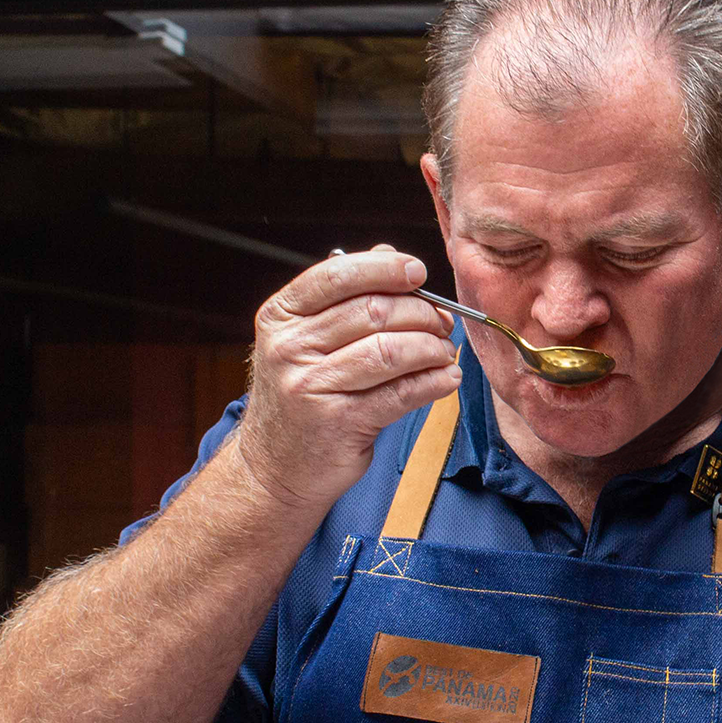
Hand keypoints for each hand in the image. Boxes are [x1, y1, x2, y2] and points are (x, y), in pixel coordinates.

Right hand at [232, 245, 459, 514]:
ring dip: (431, 348)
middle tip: (442, 323)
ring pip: (390, 351)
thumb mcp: (307, 341)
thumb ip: (345, 298)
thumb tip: (391, 255)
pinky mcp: (338, 423)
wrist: (274, 467)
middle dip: (420, 313)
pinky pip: (400, 394)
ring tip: (444, 352)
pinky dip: (432, 383)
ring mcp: (310, 386)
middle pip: (372, 312)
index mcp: (280, 316)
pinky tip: (447, 378)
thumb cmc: (302, 396)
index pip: (337, 276)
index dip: (385, 270)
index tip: (418, 272)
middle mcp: (289, 348)